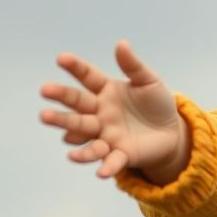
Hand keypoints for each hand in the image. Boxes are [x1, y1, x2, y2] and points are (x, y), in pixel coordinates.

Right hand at [38, 39, 186, 179]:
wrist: (172, 132)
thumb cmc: (157, 104)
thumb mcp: (149, 82)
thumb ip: (133, 66)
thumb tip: (121, 43)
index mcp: (106, 92)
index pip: (87, 77)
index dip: (75, 68)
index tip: (62, 58)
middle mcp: (100, 114)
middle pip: (77, 106)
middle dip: (61, 100)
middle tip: (44, 91)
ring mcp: (107, 135)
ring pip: (85, 135)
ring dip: (74, 135)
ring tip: (66, 137)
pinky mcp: (120, 155)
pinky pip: (111, 161)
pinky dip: (106, 167)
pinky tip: (101, 172)